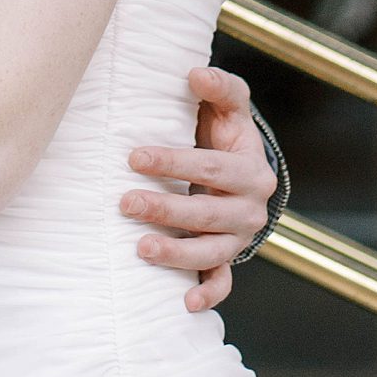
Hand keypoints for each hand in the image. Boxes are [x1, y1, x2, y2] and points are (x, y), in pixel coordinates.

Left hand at [121, 64, 274, 312]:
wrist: (238, 165)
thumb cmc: (225, 131)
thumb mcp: (229, 106)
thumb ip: (220, 87)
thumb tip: (195, 74)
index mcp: (251, 171)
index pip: (211, 168)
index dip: (173, 162)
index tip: (134, 156)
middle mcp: (250, 209)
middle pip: (207, 214)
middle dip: (166, 210)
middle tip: (125, 202)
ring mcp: (240, 238)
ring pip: (212, 251)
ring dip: (177, 253)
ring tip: (140, 249)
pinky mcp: (228, 257)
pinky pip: (222, 281)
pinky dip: (208, 293)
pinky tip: (185, 302)